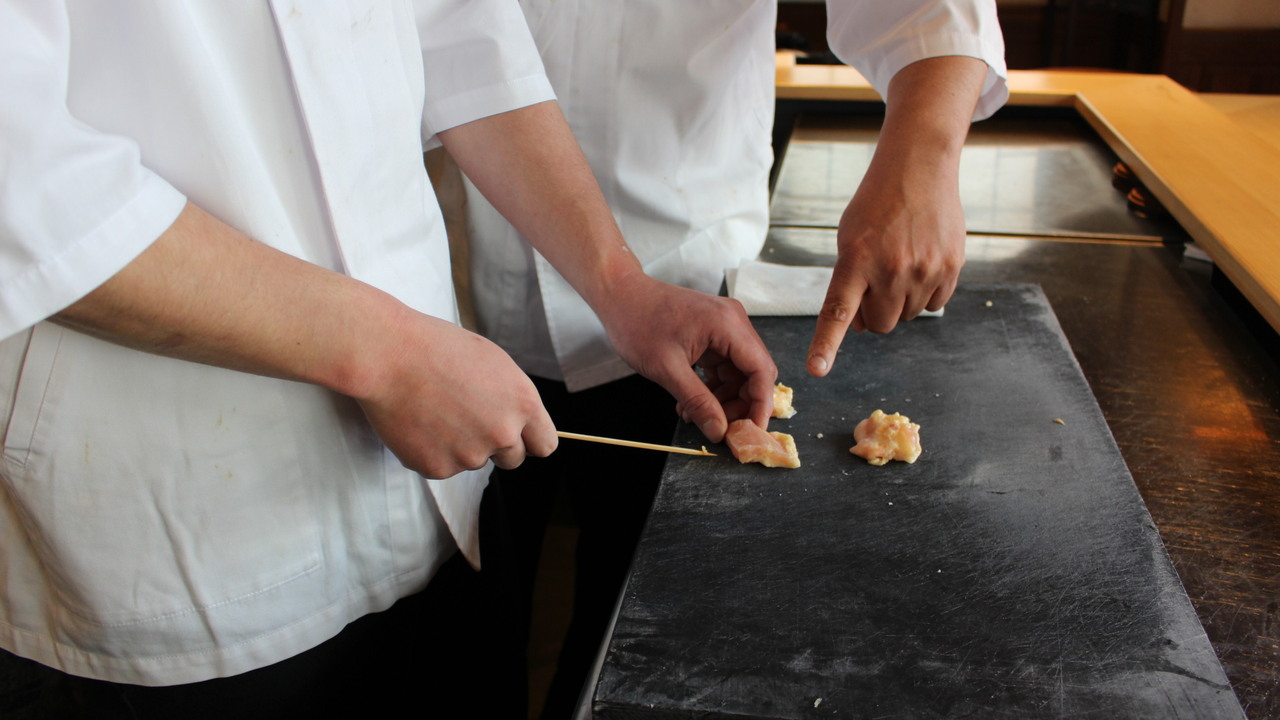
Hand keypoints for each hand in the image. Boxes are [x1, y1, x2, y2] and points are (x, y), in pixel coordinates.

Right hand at [355, 312, 556, 478]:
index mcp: (523, 404)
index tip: (519, 438)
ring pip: (473, 461)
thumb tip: (518, 425)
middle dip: (495, 446)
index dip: (530, 441)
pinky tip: (418, 422)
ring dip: (460, 445)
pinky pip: (442, 465)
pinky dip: (431, 450)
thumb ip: (512, 399)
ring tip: (435, 409)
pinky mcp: (438, 468)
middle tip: (467, 418)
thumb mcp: (494, 363)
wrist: (389, 355)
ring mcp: (470, 455)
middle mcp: (503, 434)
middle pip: (512, 460)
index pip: (545, 445)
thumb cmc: (439, 348)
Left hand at [597, 274, 776, 442]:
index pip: (761, 370)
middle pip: (753, 373)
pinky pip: (723, 366)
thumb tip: (718, 431)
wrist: (619, 295)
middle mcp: (733, 322)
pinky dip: (712, 387)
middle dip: (740, 404)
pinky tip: (690, 403)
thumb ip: (697, 402)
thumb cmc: (637, 322)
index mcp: (728, 325)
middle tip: (720, 429)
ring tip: (694, 415)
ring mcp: (724, 326)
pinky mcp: (712, 333)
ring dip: (722, 399)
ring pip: (738, 373)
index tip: (753, 431)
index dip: (761, 404)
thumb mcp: (667, 369)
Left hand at [806, 161, 964, 375]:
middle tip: (875, 284)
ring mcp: (924, 270)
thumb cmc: (877, 205)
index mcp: (856, 260)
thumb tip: (858, 327)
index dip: (826, 344)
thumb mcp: (850, 239)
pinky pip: (935, 305)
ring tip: (900, 264)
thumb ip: (850, 283)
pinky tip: (922, 265)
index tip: (817, 369)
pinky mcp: (951, 267)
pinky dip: (926, 294)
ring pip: (908, 316)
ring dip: (901, 302)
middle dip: (875, 313)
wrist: (919, 168)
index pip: (837, 311)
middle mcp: (891, 269)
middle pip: (881, 325)